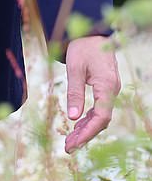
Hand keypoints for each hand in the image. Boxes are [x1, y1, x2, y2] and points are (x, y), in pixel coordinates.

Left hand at [64, 35, 120, 153]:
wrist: (93, 32)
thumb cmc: (83, 47)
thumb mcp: (74, 68)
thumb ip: (74, 92)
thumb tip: (73, 118)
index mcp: (107, 86)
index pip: (101, 117)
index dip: (88, 133)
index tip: (74, 144)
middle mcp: (112, 90)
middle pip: (101, 120)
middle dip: (85, 135)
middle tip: (68, 148)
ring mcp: (111, 90)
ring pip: (100, 116)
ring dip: (86, 129)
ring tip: (69, 141)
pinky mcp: (106, 88)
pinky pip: (100, 108)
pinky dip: (89, 118)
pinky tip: (77, 126)